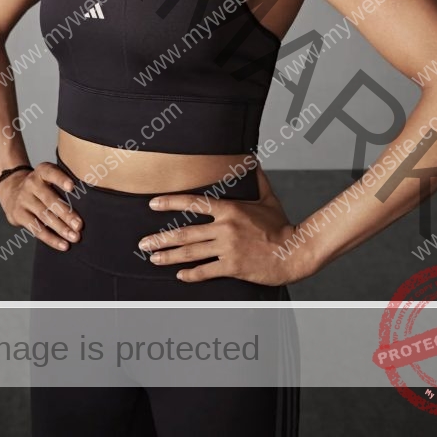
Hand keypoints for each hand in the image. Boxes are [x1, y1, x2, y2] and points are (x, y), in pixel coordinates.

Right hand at [0, 161, 82, 250]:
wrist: (11, 190)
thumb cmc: (41, 185)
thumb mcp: (48, 177)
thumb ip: (63, 184)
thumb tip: (89, 201)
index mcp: (42, 171)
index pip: (51, 172)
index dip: (61, 179)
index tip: (72, 187)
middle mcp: (31, 184)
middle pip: (50, 200)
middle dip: (66, 214)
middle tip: (80, 225)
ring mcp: (23, 199)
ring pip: (44, 216)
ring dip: (61, 229)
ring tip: (75, 237)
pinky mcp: (18, 215)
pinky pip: (36, 229)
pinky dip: (51, 239)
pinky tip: (63, 245)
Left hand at [139, 163, 314, 284]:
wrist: (293, 252)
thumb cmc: (281, 225)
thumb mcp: (268, 198)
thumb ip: (256, 179)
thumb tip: (251, 161)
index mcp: (230, 209)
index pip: (194, 202)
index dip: (170, 202)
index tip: (153, 204)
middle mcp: (225, 228)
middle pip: (186, 232)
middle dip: (161, 237)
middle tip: (143, 242)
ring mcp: (228, 248)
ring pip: (191, 252)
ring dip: (169, 256)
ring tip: (153, 258)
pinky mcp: (233, 266)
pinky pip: (206, 271)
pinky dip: (191, 274)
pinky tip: (179, 275)